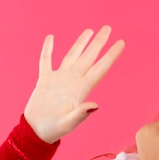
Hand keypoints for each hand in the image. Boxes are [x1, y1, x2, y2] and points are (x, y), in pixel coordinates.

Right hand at [24, 26, 124, 142]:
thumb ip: (81, 114)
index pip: (100, 68)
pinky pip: (46, 61)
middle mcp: (73, 81)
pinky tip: (51, 38)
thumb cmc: (54, 130)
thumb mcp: (68, 123)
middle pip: (89, 57)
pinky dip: (48, 49)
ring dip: (80, 43)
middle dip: (99, 43)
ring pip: (72, 55)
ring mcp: (59, 79)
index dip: (111, 55)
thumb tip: (95, 105)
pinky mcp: (45, 80)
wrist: (37, 131)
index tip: (121, 42)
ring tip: (90, 31)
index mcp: (81, 89)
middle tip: (108, 28)